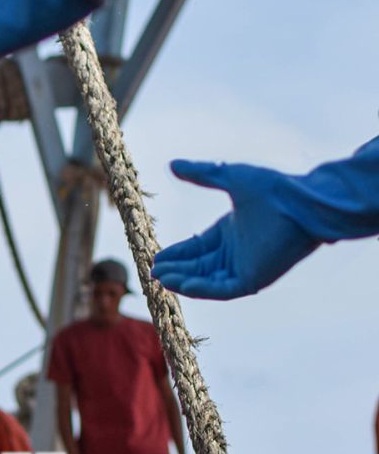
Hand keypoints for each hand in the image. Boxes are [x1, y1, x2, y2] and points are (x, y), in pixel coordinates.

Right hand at [151, 160, 319, 299]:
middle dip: (176, 269)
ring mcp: (245, 267)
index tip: (156, 256)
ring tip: (160, 278)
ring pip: (207, 280)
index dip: (177, 253)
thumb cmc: (272, 188)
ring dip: (184, 281)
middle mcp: (237, 252)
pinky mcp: (253, 278)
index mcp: (231, 231)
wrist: (301, 201)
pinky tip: (180, 285)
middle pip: (198, 266)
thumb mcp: (227, 177)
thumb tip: (173, 164)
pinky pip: (221, 289)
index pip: (197, 248)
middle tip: (153, 271)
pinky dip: (200, 289)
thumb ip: (200, 173)